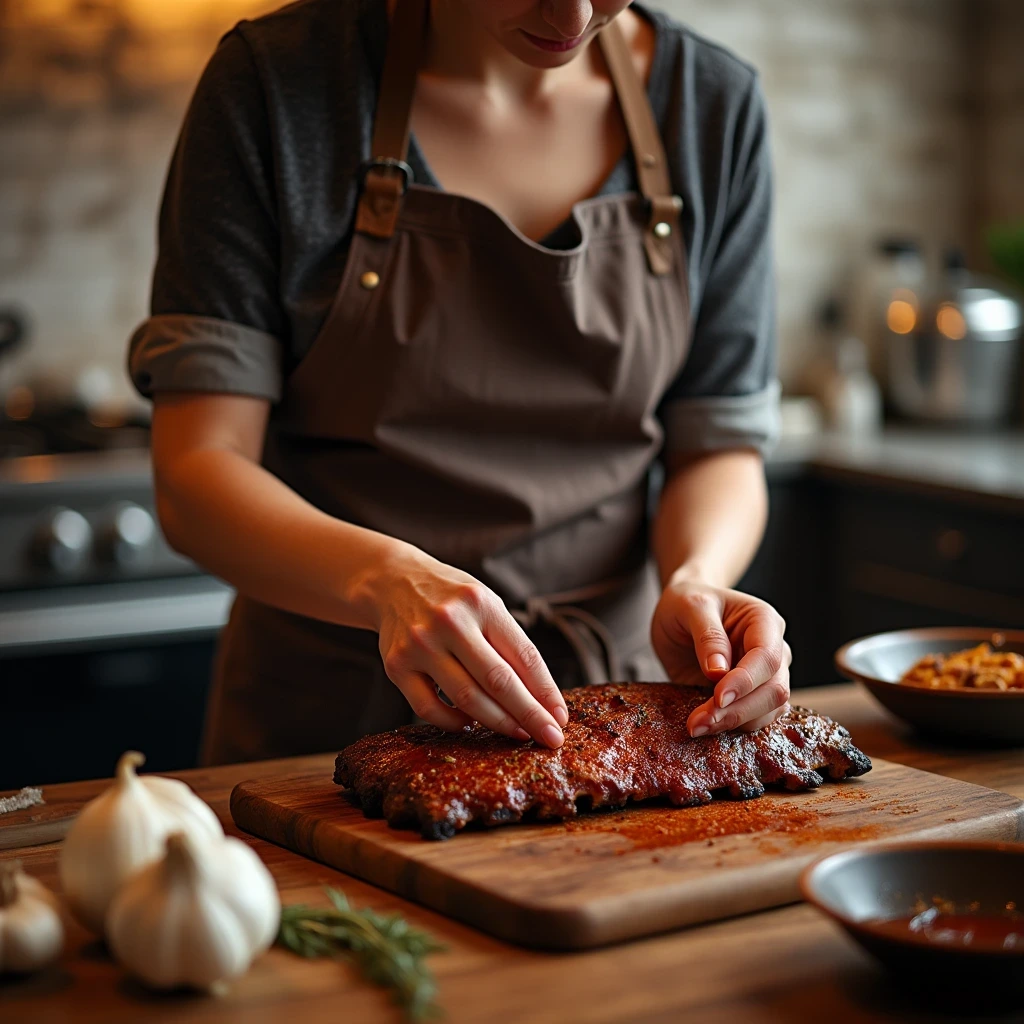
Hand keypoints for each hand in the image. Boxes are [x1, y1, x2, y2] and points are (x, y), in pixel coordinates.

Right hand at [365, 545, 567, 747]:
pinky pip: (429, 708)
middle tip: (550, 738)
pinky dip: (454, 722)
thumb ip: (510, 645)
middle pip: (498, 681)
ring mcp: (420, 644)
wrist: (393, 581)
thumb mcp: (486, 605)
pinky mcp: (396, 665)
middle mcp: (449, 621)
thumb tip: (543, 700)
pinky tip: (470, 723)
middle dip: (530, 715)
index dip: (546, 692)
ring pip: (467, 699)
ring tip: (518, 733)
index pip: (523, 655)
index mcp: (480, 602)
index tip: (560, 718)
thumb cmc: (452, 599)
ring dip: (498, 722)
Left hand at [651, 578, 790, 736]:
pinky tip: (706, 727)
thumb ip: (707, 635)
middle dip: (738, 710)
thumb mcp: (690, 606)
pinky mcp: (752, 696)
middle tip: (699, 722)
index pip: (767, 657)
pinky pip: (755, 719)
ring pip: (769, 711)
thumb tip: (718, 672)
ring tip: (696, 726)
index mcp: (764, 621)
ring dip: (734, 724)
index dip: (745, 681)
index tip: (717, 698)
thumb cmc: (687, 602)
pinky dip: (733, 727)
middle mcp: (774, 650)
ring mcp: (766, 676)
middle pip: (774, 690)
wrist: (682, 613)